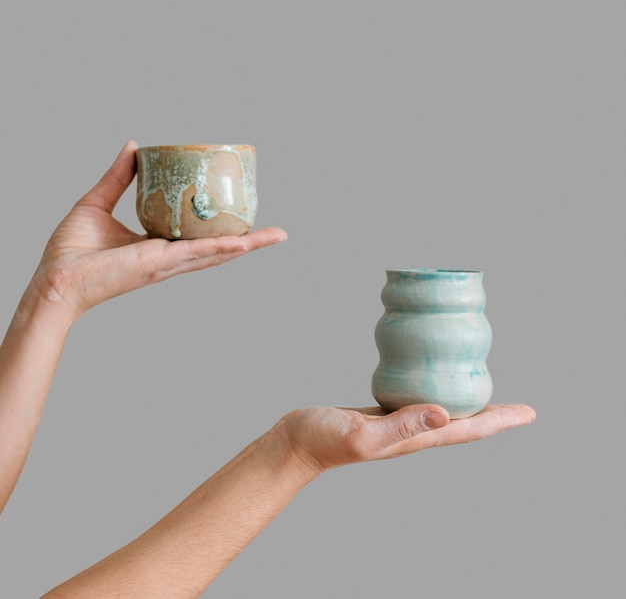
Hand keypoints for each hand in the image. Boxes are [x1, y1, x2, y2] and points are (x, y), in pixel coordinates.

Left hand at [30, 140, 286, 319]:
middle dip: (249, 241)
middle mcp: (170, 257)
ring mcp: (168, 263)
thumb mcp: (98, 202)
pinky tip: (246, 243)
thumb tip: (133, 147)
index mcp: (159, 246)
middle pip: (218, 248)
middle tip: (275, 232)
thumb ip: (119, 177)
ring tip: (275, 236)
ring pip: (217, 253)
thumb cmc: (72, 251)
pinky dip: (223, 249)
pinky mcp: (159, 264)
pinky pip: (198, 254)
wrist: (56, 279)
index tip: (243, 216)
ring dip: (248, 245)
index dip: (223, 228)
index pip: (199, 237)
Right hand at [276, 404, 535, 478]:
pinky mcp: (382, 413)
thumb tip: (444, 413)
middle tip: (520, 408)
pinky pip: (419, 403)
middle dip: (494, 416)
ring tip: (485, 394)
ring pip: (443, 413)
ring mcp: (397, 424)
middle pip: (463, 424)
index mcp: (413, 438)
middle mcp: (412, 433)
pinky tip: (435, 384)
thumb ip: (401, 425)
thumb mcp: (363, 434)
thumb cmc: (323, 439)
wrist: (296, 442)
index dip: (500, 422)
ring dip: (468, 406)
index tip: (529, 413)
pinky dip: (436, 394)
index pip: (468, 430)